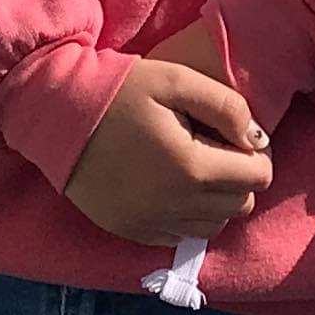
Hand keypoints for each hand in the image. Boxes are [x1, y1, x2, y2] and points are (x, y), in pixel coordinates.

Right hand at [62, 55, 271, 246]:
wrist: (56, 114)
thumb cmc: (119, 90)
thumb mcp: (176, 80)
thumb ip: (228, 107)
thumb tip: (257, 138)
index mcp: (192, 167)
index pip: (258, 177)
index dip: (256, 154)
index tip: (236, 137)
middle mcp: (174, 205)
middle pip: (240, 204)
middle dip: (238, 178)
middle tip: (216, 149)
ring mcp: (150, 223)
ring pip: (214, 225)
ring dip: (215, 200)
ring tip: (194, 167)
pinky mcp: (131, 230)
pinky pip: (180, 235)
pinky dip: (186, 215)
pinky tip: (170, 185)